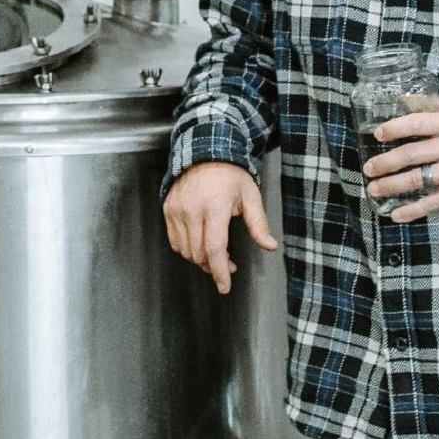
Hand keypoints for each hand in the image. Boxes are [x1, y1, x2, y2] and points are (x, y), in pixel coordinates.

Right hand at [163, 161, 278, 294]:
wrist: (204, 152)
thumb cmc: (230, 175)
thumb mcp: (250, 196)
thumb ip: (259, 224)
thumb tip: (270, 246)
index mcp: (214, 207)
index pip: (214, 248)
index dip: (220, 272)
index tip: (225, 287)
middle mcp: (192, 209)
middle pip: (199, 254)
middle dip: (214, 267)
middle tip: (229, 264)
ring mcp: (177, 209)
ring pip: (185, 250)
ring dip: (201, 259)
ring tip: (216, 253)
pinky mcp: (168, 209)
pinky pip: (174, 241)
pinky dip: (187, 249)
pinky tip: (200, 243)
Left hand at [365, 100, 438, 222]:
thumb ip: (430, 104)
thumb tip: (398, 99)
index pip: (417, 124)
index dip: (395, 128)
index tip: (377, 134)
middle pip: (412, 154)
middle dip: (385, 162)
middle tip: (368, 168)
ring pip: (418, 180)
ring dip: (392, 186)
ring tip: (372, 189)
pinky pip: (433, 203)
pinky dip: (413, 210)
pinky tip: (395, 214)